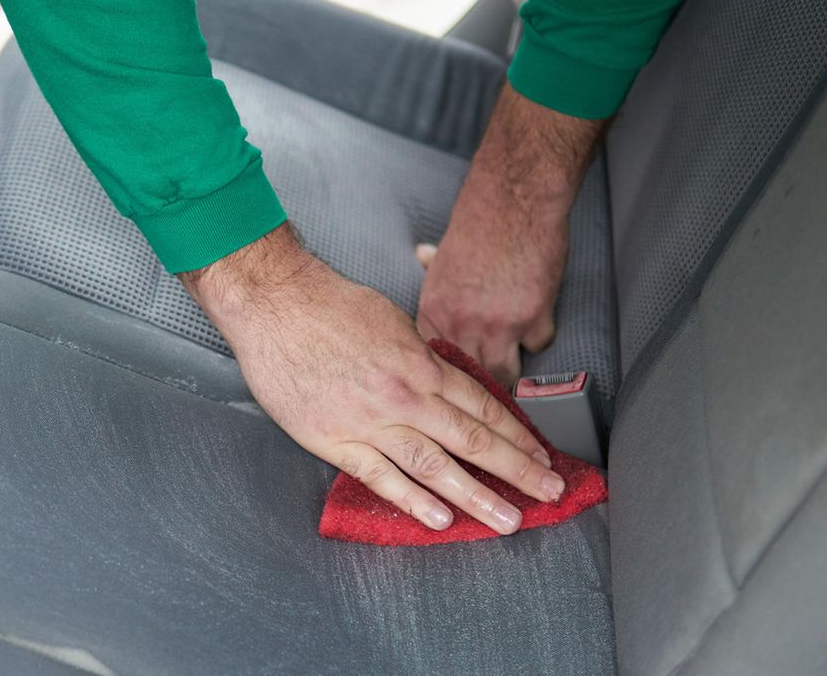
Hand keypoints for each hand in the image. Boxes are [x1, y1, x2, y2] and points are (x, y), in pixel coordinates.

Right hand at [180, 224, 562, 533]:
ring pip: (435, 466)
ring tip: (507, 520)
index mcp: (421, 365)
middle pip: (473, 440)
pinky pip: (381, 477)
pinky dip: (412, 501)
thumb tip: (440, 376)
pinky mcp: (334, 440)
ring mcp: (370, 422)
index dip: (517, 435)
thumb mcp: (391, 320)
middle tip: (549, 491)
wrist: (276, 305)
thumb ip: (419, 355)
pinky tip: (439, 520)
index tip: (540, 455)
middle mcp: (405, 397)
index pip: (483, 407)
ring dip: (477, 496)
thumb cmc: (328, 305)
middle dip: (517, 470)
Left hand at [416, 83, 605, 383]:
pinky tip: (538, 319)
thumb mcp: (445, 252)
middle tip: (491, 382)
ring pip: (503, 374)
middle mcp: (460, 324)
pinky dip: (540, 334)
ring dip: (511, 368)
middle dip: (481, 379)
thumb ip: (435, 269)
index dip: (452, 370)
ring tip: (514, 366)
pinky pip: (538, 345)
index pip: (436, 361)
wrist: (514, 202)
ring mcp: (497, 326)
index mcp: (434, 310)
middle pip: (470, 375)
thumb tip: (421, 256)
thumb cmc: (479, 222)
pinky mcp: (533, 319)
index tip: (462, 373)